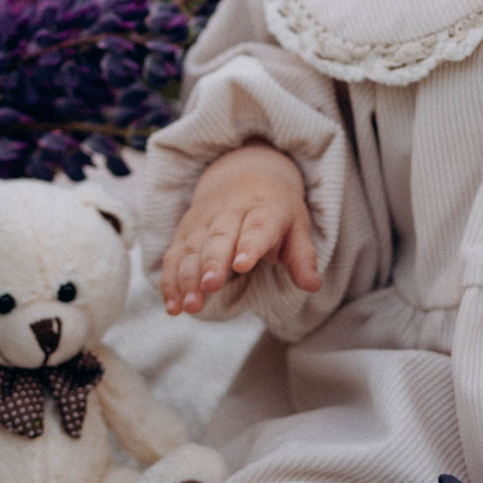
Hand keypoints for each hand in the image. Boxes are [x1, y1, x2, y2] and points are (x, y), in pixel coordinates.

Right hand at [161, 141, 319, 315]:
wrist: (244, 175)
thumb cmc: (276, 210)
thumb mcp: (297, 227)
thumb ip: (302, 257)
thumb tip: (313, 285)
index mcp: (265, 208)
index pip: (258, 226)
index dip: (250, 245)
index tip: (242, 265)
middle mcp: (231, 210)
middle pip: (219, 237)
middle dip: (212, 262)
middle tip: (210, 287)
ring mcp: (204, 220)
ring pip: (193, 248)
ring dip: (188, 277)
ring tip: (191, 305)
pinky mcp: (185, 231)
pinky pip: (174, 256)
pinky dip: (170, 281)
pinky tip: (173, 306)